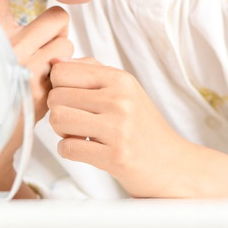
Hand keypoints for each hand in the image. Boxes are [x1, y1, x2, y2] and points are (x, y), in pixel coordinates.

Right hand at [0, 0, 72, 196]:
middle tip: (42, 52)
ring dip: (61, 59)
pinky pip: (69, 67)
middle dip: (58, 33)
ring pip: (67, 43)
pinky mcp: (41, 87)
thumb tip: (44, 18)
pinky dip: (64, 78)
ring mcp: (23, 66)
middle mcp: (3, 45)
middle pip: (57, 17)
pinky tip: (42, 93)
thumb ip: (14, 36)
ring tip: (39, 77)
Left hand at [47, 58, 190, 197]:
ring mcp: (119, 128)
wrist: (173, 165)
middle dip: (58, 111)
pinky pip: (67, 149)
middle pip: (56, 97)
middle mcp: (120, 99)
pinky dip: (69, 151)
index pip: (62, 71)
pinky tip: (86, 150)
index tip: (71, 99)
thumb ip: (90, 71)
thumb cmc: (142, 127)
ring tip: (79, 134)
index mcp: (120, 79)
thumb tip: (54, 62)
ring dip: (61, 132)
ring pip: (58, 120)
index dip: (58, 86)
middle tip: (76, 121)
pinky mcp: (115, 157)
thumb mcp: (124, 90)